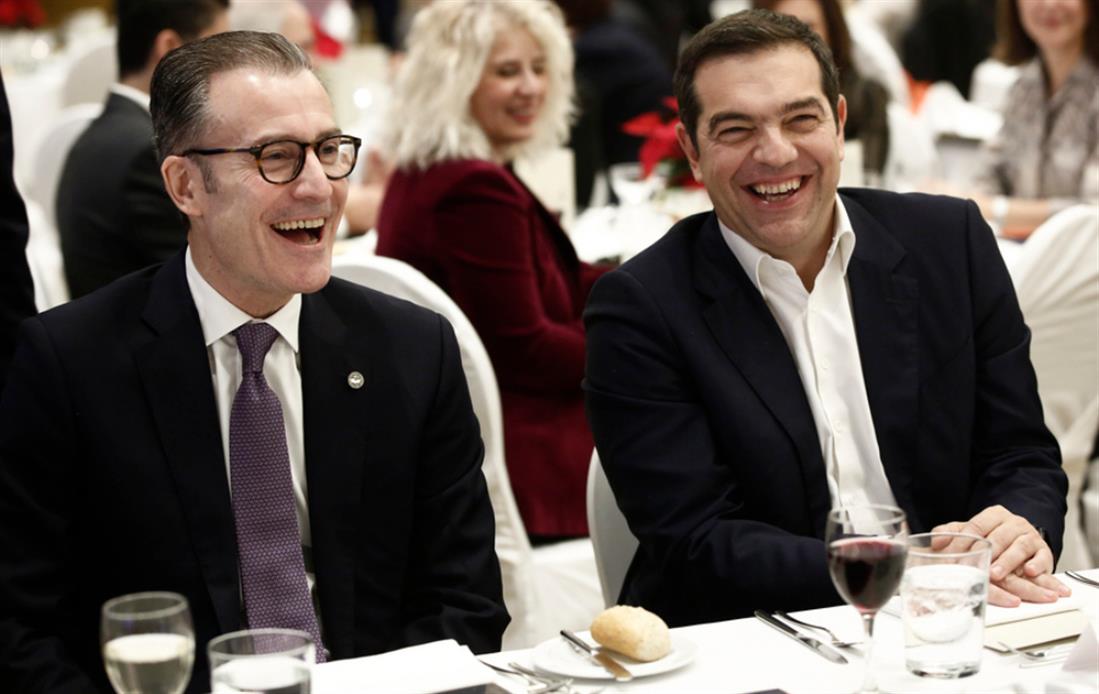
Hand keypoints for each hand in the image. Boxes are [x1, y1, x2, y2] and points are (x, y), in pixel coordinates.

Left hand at [933, 505, 1069, 605]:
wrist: (1023, 539)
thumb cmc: (993, 538)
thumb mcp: (972, 532)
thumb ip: (952, 533)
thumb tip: (936, 541)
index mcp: (994, 515)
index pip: (976, 526)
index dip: (964, 542)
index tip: (954, 557)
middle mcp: (1014, 523)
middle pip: (998, 537)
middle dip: (986, 554)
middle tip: (976, 569)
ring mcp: (1030, 536)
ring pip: (1019, 546)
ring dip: (1007, 561)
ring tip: (996, 574)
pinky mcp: (1044, 551)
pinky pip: (1042, 557)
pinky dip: (1037, 565)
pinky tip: (1029, 572)